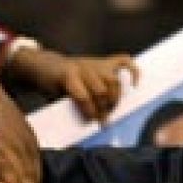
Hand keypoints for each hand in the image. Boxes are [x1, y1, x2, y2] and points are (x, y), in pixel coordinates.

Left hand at [12, 47, 136, 120]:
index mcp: (69, 75)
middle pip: (103, 89)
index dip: (90, 112)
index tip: (94, 122)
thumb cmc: (51, 85)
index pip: (85, 96)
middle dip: (104, 108)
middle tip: (104, 120)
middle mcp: (85, 67)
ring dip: (115, 98)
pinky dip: (133, 71)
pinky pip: (124, 61)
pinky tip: (135, 85)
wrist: (48, 65)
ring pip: (114, 80)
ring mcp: (96, 62)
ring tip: (112, 109)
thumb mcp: (54, 96)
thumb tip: (89, 123)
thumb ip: (72, 106)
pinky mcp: (105, 60)